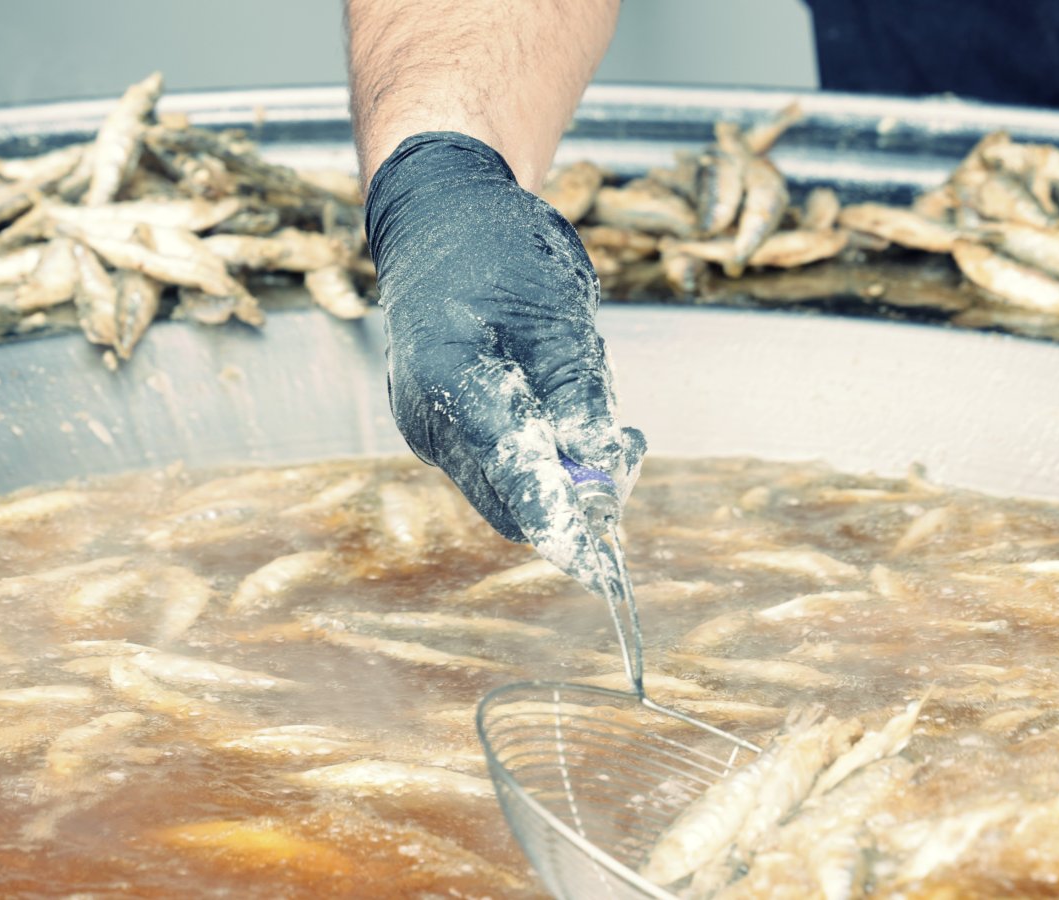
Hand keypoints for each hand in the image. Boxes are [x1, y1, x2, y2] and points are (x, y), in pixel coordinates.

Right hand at [364, 132, 644, 580]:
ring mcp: (431, 430)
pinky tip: (572, 412)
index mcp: (448, 379)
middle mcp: (428, 420)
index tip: (607, 567)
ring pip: (509, 490)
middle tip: (630, 451)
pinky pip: (502, 465)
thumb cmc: (497, 249)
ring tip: (608, 419)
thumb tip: (602, 469)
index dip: (565, 524)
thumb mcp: (556, 313)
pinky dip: (547, 455)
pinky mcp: (444, 430)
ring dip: (567, 475)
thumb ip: (577, 395)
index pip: (513, 474)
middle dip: (578, 499)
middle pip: (510, 502)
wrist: (438, 217)